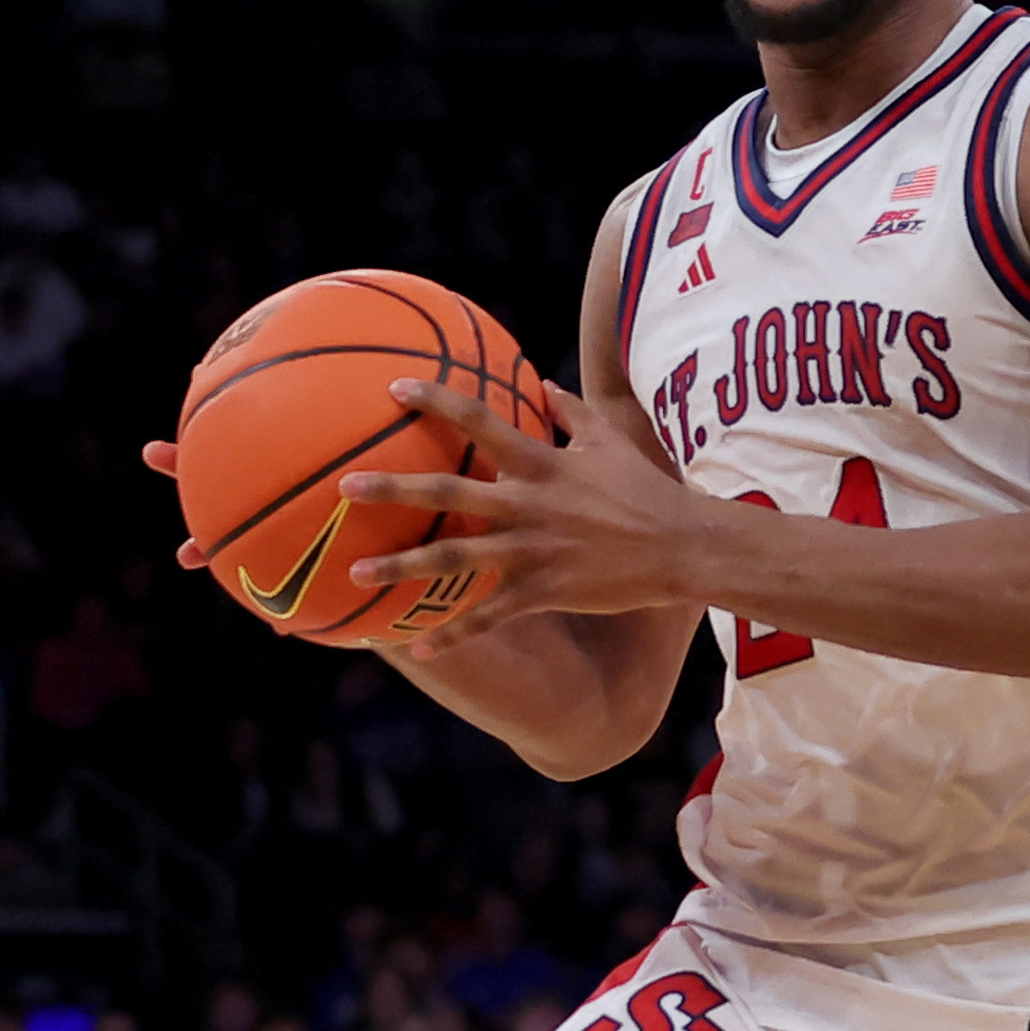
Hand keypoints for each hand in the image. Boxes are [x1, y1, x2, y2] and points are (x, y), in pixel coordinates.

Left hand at [342, 381, 715, 658]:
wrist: (682, 547)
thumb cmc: (645, 489)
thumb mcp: (610, 440)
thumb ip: (571, 411)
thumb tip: (543, 382)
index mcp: (541, 463)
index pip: (480, 421)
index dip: (437, 401)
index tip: (395, 389)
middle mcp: (529, 504)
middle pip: (450, 493)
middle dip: (396, 490)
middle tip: (346, 487)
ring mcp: (534, 550)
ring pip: (457, 561)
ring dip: (403, 567)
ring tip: (357, 572)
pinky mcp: (544, 590)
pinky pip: (490, 616)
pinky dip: (455, 634)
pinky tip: (419, 648)